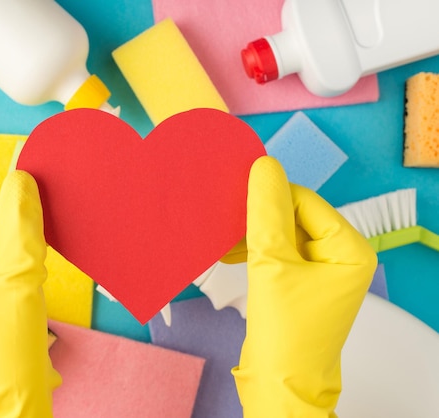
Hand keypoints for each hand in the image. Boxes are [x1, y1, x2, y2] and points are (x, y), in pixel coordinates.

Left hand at [0, 170, 60, 416]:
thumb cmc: (8, 343)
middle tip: (47, 238)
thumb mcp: (18, 277)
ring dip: (22, 256)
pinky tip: (36, 281)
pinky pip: (0, 274)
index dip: (10, 208)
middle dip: (18, 238)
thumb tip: (21, 181)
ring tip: (39, 269)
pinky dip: (21, 272)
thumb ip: (20, 226)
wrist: (15, 400)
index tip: (41, 194)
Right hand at [229, 156, 376, 416]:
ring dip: (252, 234)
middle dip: (257, 217)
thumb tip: (264, 166)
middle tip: (225, 216)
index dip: (269, 195)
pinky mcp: (300, 283)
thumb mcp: (272, 264)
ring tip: (223, 239)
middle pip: (293, 216)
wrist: (279, 384)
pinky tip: (229, 253)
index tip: (232, 193)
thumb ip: (267, 213)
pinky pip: (276, 253)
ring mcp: (320, 271)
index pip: (305, 202)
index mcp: (349, 250)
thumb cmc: (284, 330)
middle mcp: (340, 256)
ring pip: (281, 234)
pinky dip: (253, 251)